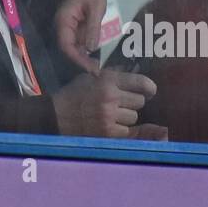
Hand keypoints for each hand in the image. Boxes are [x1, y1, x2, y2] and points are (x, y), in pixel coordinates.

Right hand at [52, 69, 168, 139]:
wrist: (57, 115)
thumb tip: (135, 74)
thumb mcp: (91, 77)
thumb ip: (113, 76)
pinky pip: (126, 131)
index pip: (141, 82)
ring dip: (127, 117)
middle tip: (121, 103)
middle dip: (132, 102)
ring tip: (112, 114)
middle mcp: (111, 97)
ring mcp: (110, 116)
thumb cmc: (74, 94)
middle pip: (140, 101)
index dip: (149, 87)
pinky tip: (109, 124)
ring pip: (134, 117)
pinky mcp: (108, 132)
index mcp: (107, 80)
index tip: (150, 90)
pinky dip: (120, 129)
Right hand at [56, 0, 111, 73]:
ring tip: (97, 68)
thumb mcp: (95, 8)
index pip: (66, 45)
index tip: (90, 68)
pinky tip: (96, 58)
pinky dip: (86, 51)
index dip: (77, 59)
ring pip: (73, 47)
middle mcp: (62, 26)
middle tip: (96, 71)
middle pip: (68, 49)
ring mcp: (68, 27)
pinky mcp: (74, 27)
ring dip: (83, 58)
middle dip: (81, 61)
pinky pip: (78, 42)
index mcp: (63, 21)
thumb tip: (91, 49)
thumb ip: (92, 28)